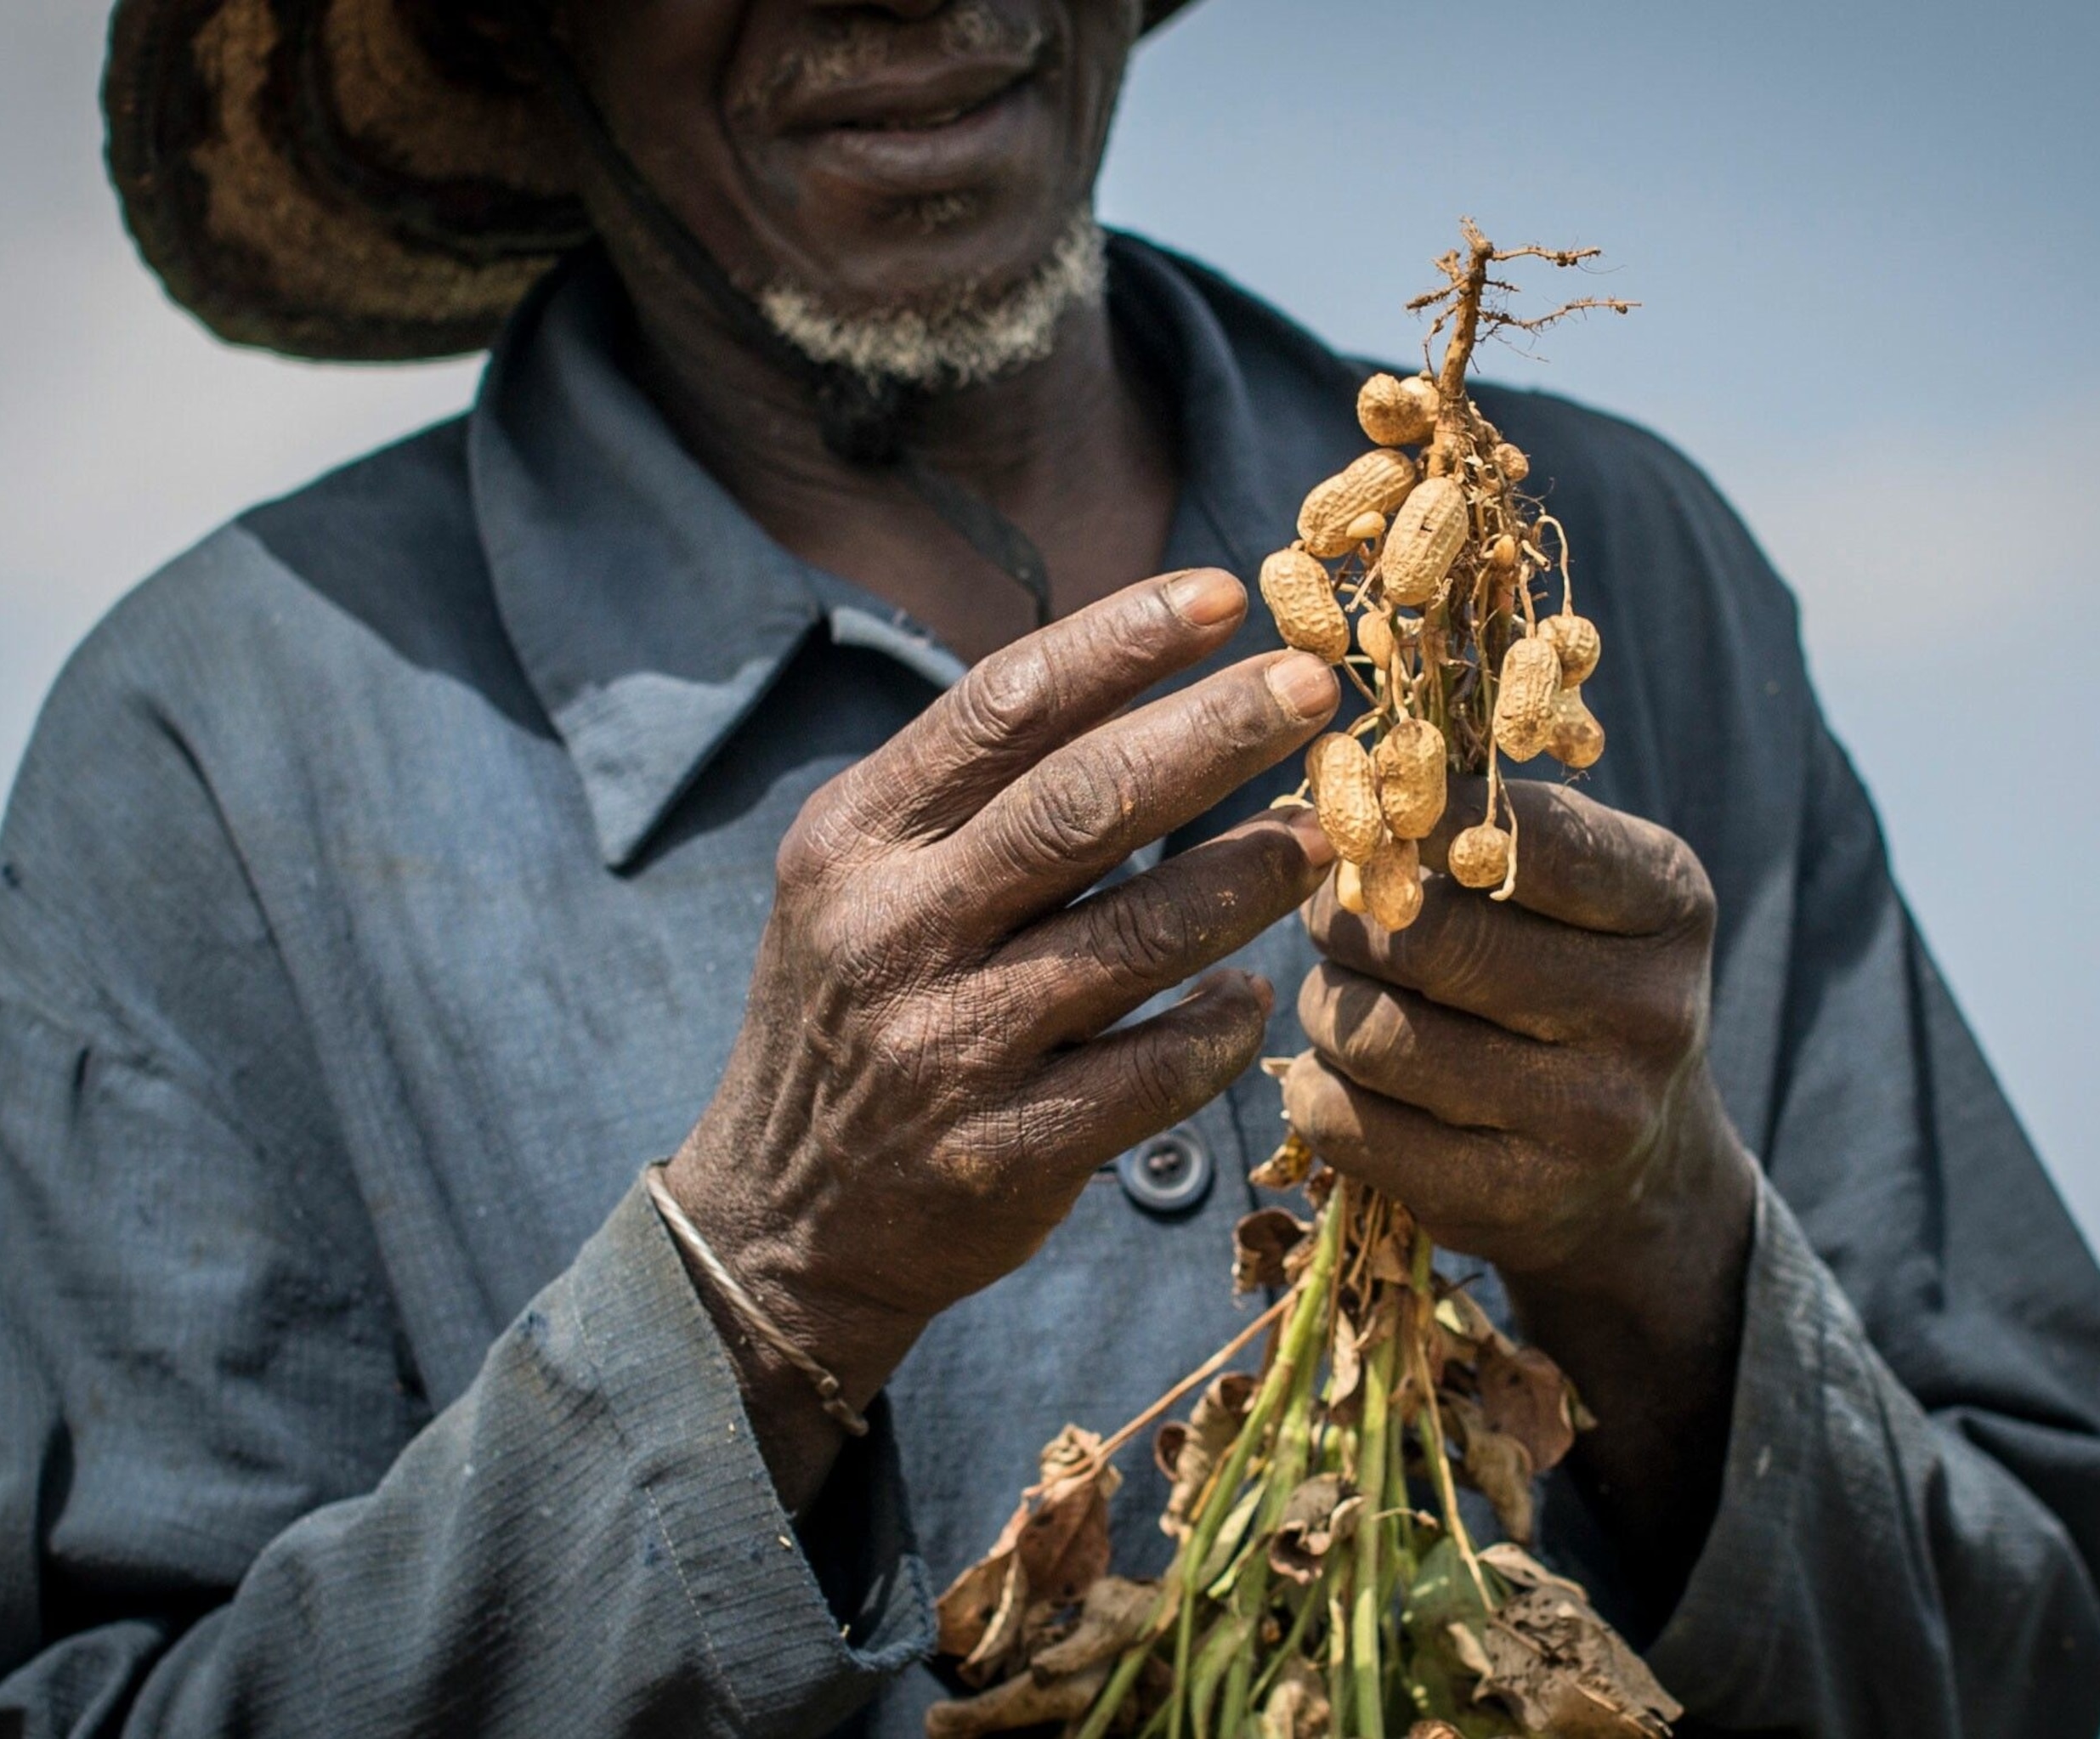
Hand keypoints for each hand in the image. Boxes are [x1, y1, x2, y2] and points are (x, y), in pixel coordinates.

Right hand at [665, 570, 1337, 1503]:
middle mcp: (893, 931)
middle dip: (1211, 733)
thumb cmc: (854, 1012)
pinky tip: (1252, 994)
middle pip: (1080, 805)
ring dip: (1244, 877)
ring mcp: (946, 1048)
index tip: (1222, 592)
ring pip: (1133, 939)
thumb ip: (971, 795)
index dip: (1119, 640)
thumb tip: (1134, 675)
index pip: (1000, 707)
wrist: (778, 1218)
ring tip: (1321, 835)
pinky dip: (1217, 1027)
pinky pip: (1150, 1075)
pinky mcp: (1002, 1153)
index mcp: (855, 839)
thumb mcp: (861, 881)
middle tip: (1315, 688)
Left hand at [1284, 778, 1756, 1605]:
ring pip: (1370, 1031)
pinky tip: (1346, 1076)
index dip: (1415, 819)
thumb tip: (1343, 784)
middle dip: (1347, 919)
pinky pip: (1349, 1123)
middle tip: (1333, 916)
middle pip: (1424, 938)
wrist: (1637, 1173)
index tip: (1375, 822)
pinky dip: (1318, 1088)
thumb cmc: (1575, 985)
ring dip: (1325, 1005)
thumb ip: (1490, 829)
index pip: (1521, 832)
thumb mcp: (1583, 891)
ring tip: (1345, 996)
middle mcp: (1647, 1011)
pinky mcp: (1509, 1202)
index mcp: (1668, 902)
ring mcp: (1585, 1119)